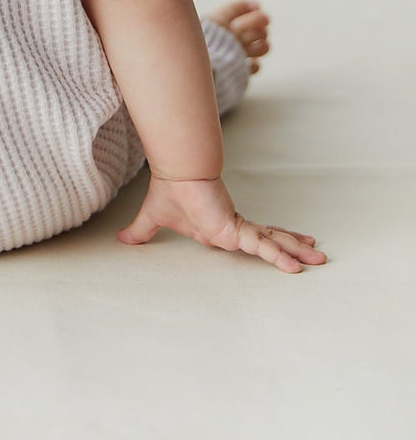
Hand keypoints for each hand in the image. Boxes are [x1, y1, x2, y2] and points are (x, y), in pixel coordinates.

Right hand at [117, 174, 326, 273]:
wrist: (176, 174)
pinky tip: (295, 265)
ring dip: (296, 251)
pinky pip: (261, 246)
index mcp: (221, 228)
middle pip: (269, 239)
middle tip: (316, 254)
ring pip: (272, 243)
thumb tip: (122, 238)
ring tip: (319, 259)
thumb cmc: (170, 192)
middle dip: (293, 247)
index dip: (270, 241)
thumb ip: (143, 232)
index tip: (287, 247)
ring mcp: (238, 229)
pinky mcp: (236, 230)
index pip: (252, 237)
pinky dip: (278, 255)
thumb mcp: (154, 219)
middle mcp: (234, 229)